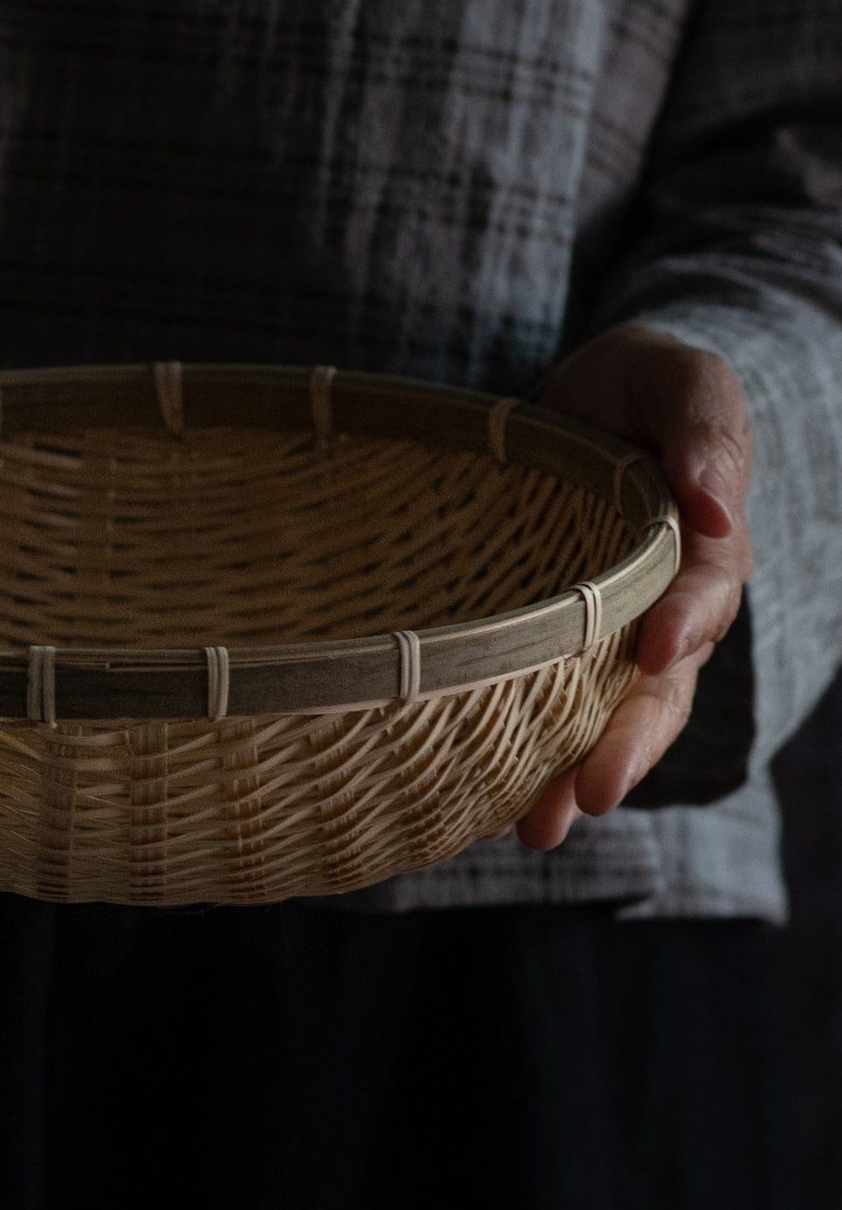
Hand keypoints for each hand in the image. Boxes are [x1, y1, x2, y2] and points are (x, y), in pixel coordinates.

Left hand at [513, 321, 752, 849]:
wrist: (593, 399)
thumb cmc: (643, 386)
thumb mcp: (680, 379)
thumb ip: (704, 429)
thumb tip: (714, 501)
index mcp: (705, 548)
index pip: (704, 597)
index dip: (684, 624)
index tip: (658, 649)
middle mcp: (668, 609)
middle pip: (660, 691)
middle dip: (629, 745)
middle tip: (595, 794)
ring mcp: (615, 638)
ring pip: (609, 721)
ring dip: (576, 778)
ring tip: (539, 831)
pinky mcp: (559, 648)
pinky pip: (554, 711)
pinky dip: (530, 761)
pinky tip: (494, 809)